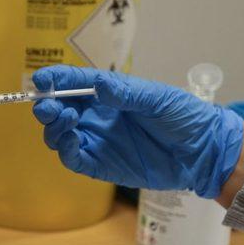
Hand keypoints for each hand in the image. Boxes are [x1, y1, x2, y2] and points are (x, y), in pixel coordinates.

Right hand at [32, 65, 243, 197]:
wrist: (202, 153)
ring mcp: (96, 141)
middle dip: (48, 106)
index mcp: (108, 95)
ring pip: (59, 134)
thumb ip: (126, 93)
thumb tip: (97, 85)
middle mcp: (96, 117)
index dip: (55, 80)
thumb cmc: (183, 118)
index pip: (74, 84)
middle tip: (48, 106)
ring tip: (65, 119)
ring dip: (54, 126)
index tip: (41, 79)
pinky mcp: (99, 165)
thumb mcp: (157, 99)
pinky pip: (72, 158)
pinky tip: (70, 140)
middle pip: (59, 110)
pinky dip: (65, 149)